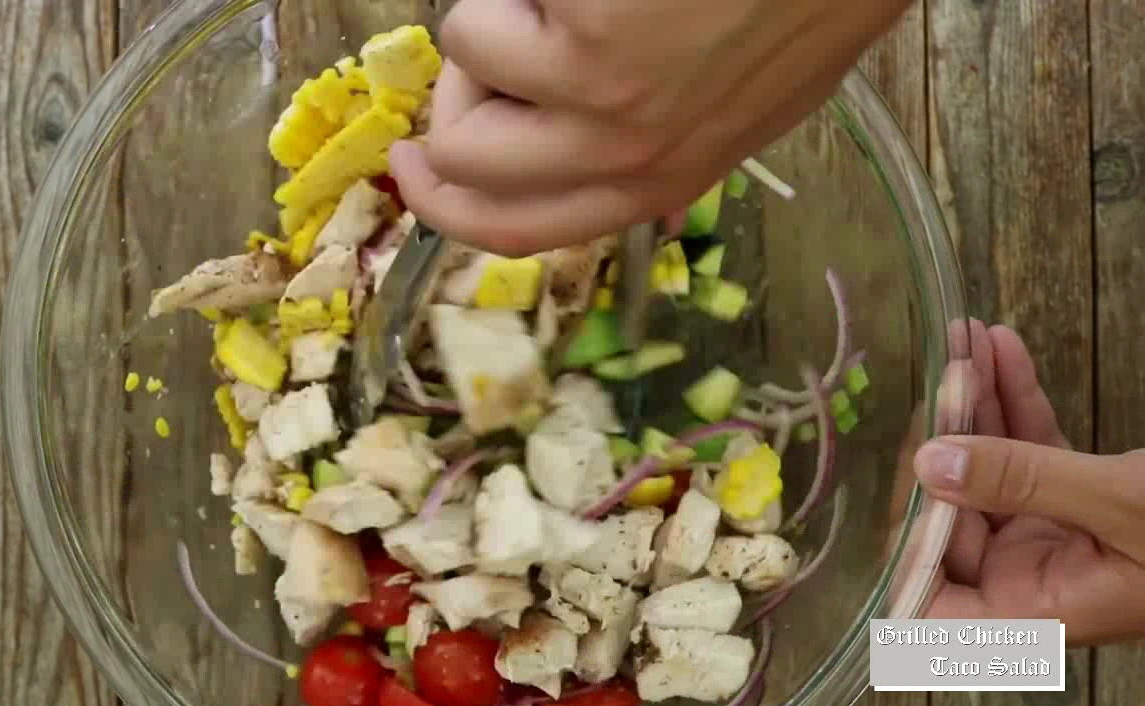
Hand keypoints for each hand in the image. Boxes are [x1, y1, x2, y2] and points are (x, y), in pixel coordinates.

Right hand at [388, 0, 912, 254]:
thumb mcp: (741, 95)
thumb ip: (654, 134)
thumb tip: (560, 132)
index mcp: (664, 177)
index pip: (524, 234)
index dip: (448, 210)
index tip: (412, 171)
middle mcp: (630, 165)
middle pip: (470, 179)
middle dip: (454, 104)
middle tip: (477, 47)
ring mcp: (603, 113)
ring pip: (465, 78)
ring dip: (495, 18)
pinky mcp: (584, 53)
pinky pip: (480, 20)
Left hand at [915, 322, 1144, 645]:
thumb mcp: (1121, 503)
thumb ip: (1022, 482)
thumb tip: (930, 462)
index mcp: (1037, 609)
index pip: (934, 608)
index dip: (902, 554)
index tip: (896, 480)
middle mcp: (1034, 576)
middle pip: (952, 513)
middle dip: (942, 438)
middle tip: (942, 368)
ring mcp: (1053, 533)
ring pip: (988, 467)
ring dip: (974, 402)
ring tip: (963, 338)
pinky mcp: (1080, 495)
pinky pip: (1032, 445)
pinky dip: (1017, 397)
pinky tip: (999, 344)